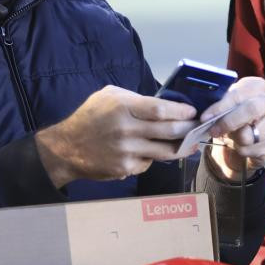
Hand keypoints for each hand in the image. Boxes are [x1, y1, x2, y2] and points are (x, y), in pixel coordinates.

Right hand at [35, 85, 196, 186]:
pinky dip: (154, 157)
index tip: (192, 112)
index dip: (181, 111)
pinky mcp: (125, 169)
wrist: (66, 148)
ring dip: (181, 147)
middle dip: (188, 129)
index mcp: (123, 107)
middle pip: (169, 131)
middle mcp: (126, 130)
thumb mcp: (109, 96)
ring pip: (165, 152)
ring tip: (190, 143)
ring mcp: (126, 152)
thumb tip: (165, 103)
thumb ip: (136, 98)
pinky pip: (149, 163)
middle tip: (198, 126)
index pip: (160, 110)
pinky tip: (153, 151)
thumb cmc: (90, 117)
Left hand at [200, 77, 264, 180]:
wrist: (248, 135)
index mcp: (257, 86)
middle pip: (252, 110)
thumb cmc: (233, 115)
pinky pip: (252, 150)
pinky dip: (241, 150)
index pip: (239, 94)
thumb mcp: (226, 105)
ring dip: (235, 139)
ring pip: (250, 135)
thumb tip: (207, 117)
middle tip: (214, 130)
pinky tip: (241, 145)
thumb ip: (219, 106)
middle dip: (229, 122)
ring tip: (232, 136)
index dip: (221, 107)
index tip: (205, 117)